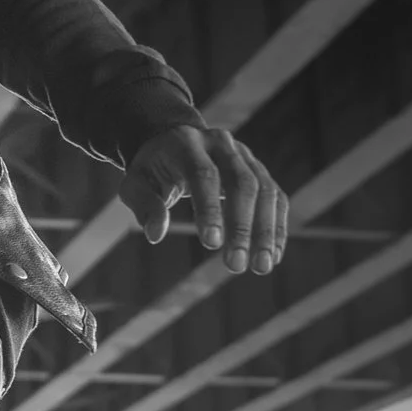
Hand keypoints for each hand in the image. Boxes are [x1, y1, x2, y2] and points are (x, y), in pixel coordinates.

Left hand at [118, 121, 287, 275]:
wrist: (173, 144)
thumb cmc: (152, 170)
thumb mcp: (136, 184)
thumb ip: (145, 205)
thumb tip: (156, 234)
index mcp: (188, 143)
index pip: (204, 175)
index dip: (210, 209)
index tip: (212, 245)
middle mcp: (222, 144)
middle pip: (242, 183)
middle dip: (242, 226)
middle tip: (237, 266)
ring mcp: (245, 155)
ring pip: (265, 190)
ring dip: (265, 231)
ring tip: (261, 267)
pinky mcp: (258, 169)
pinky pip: (275, 197)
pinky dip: (276, 226)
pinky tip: (273, 255)